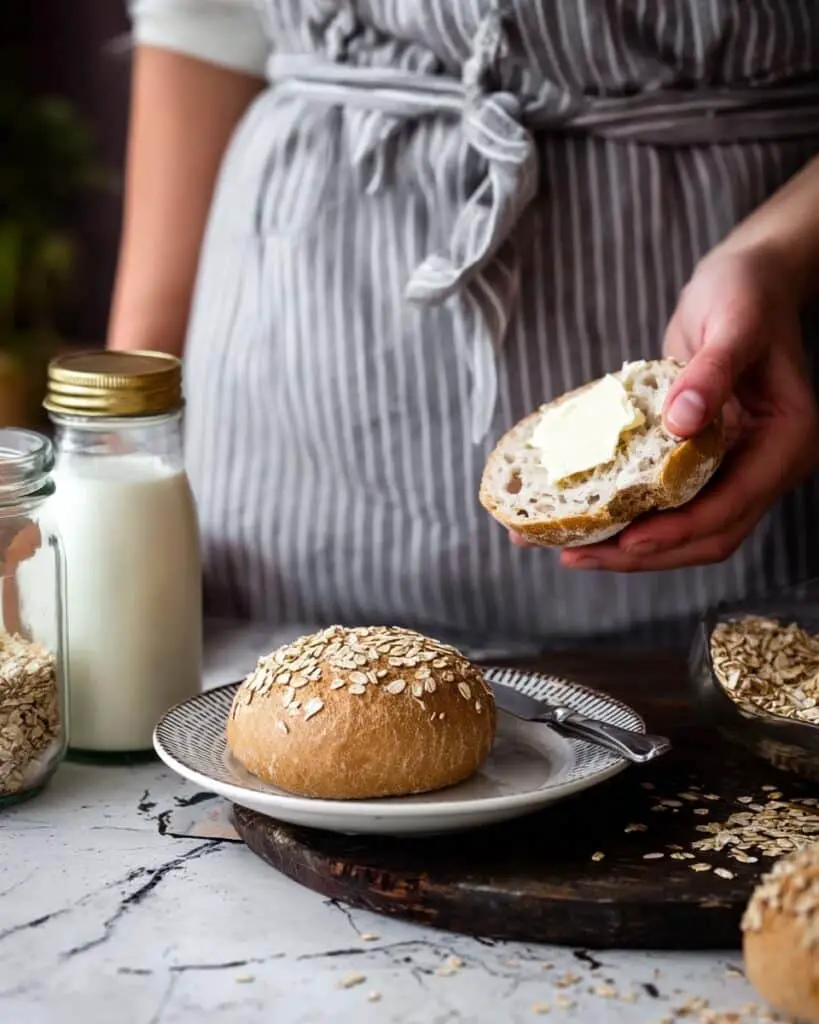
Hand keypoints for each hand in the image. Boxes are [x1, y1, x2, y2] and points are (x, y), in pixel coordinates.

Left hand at [557, 245, 818, 571]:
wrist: (746, 280)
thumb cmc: (746, 294)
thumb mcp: (733, 322)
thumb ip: (711, 372)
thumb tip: (681, 422)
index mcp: (787, 442)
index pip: (733, 506)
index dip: (679, 529)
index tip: (627, 538)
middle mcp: (765, 466)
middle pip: (707, 534)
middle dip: (644, 552)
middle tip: (576, 555)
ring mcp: (736, 467)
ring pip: (686, 527)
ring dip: (630, 544)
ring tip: (568, 548)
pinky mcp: (705, 462)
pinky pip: (669, 501)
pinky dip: (630, 513)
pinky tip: (585, 515)